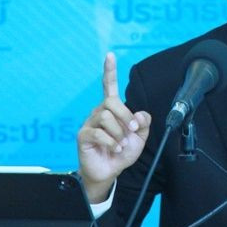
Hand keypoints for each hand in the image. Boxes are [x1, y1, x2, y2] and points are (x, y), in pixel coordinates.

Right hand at [77, 52, 150, 202]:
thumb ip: (143, 123)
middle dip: (126, 116)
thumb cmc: (122, 152)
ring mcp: (90, 123)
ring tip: (120, 144)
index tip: (110, 55)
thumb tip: (139, 115)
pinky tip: (114, 148)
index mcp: (112, 109)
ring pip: (106, 116)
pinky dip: (111, 142)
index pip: (109, 86)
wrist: (109, 172)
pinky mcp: (83, 135)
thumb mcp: (140, 137)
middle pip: (111, 101)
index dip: (109, 70)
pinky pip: (99, 132)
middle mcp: (99, 112)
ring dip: (119, 133)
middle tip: (132, 131)